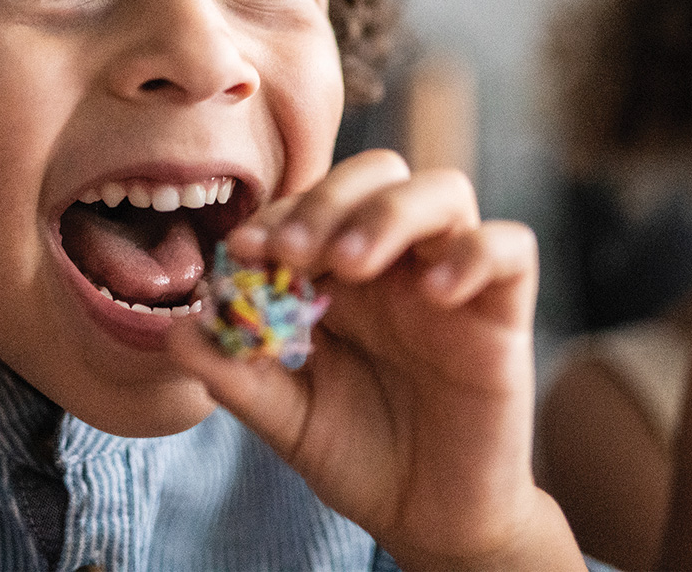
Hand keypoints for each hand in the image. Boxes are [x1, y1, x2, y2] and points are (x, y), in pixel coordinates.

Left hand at [169, 149, 582, 570]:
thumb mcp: (286, 418)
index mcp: (343, 273)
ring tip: (352, 265)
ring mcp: (454, 280)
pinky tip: (435, 293)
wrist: (427, 517)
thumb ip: (239, 375)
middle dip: (330, 200)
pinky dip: (475, 253)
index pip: (315, 203)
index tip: (243, 249)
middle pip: (379, 173)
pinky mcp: (504, 312)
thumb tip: (179, 330)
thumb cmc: (359, 456)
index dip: (279, 212)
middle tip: (293, 252)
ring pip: (444, 191)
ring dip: (391, 212)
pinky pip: (511, 248)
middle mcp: (399, 262)